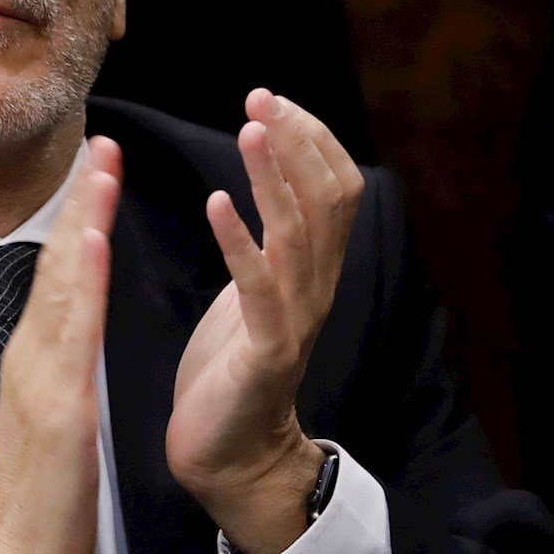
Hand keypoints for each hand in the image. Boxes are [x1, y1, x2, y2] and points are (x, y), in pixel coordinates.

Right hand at [0, 137, 120, 553]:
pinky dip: (83, 283)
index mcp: (38, 360)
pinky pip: (73, 333)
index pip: (63, 277)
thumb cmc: (38, 503)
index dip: (80, 220)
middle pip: (60, 265)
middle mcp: (33, 356)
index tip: (97, 170)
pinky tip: (94, 244)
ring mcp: (41, 378)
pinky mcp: (57, 407)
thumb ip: (58, 375)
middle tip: (101, 141)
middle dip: (81, 200)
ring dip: (83, 221)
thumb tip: (70, 342)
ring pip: (65, 285)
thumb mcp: (52, 422)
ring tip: (101, 168)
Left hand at [167, 90, 363, 553]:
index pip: (336, 189)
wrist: (231, 455)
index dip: (311, 141)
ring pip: (298, 233)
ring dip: (272, 176)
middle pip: (327, 199)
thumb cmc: (233, 367)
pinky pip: (257, 287)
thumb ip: (272, 240)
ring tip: (249, 129)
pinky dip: (238, 240)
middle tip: (262, 98)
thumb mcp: (256, 288)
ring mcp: (294, 319)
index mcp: (314, 271)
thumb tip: (272, 179)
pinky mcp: (263, 350)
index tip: (274, 101)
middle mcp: (315, 288)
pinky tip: (217, 202)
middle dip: (297, 142)